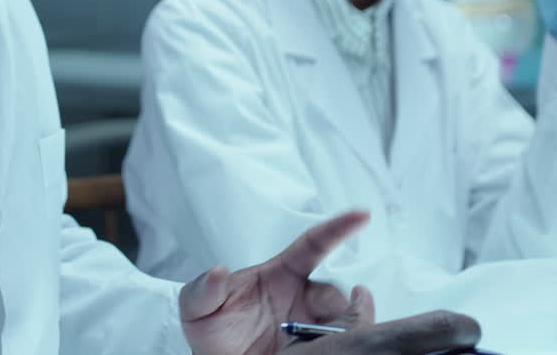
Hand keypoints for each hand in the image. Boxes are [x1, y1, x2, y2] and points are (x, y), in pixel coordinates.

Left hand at [179, 211, 480, 354]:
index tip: (361, 215)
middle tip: (327, 323)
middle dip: (339, 306)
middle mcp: (302, 298)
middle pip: (333, 295)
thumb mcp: (196, 306)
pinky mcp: (314, 348)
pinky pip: (336, 343)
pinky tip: (321, 348)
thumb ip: (203, 289)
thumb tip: (217, 273)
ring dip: (340, 330)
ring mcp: (310, 325)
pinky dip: (339, 344)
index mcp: (281, 274)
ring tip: (321, 341)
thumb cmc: (211, 327)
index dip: (338, 228)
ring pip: (342, 322)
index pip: (314, 244)